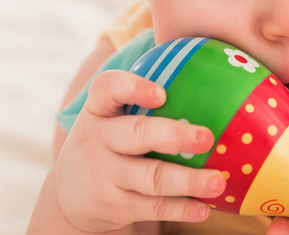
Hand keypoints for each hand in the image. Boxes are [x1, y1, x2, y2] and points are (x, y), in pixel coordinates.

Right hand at [54, 70, 226, 232]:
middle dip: (174, 135)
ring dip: (188, 180)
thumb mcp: (111, 118)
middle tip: (207, 138)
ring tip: (218, 180)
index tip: (162, 94)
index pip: (107, 88)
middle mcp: (96, 140)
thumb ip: (142, 101)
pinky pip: (152, 207)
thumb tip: (210, 81)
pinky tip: (204, 207)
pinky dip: (181, 207)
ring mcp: (103, 175)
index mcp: (98, 110)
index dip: (133, 88)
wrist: (70, 196)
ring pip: (151, 177)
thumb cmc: (109, 143)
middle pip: (137, 135)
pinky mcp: (113, 206)